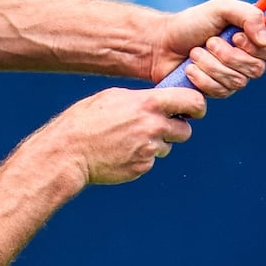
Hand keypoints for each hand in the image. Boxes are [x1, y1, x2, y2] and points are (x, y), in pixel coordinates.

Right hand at [50, 86, 203, 185]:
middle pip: (185, 130)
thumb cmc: (86, 120)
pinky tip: (121, 151)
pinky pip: (151, 161)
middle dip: (175, 128)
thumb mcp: (113, 97)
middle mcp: (153, 127)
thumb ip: (142, 99)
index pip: (193, 102)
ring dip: (156, 143)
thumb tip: (160, 100)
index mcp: (148, 104)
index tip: (193, 109)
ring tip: (128, 138)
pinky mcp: (142, 167)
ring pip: (167, 147)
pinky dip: (141, 157)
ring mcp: (149, 150)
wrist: (69, 152)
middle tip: (157, 126)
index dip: (197, 106)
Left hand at [150, 0, 265, 96]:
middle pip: (257, 69)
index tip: (235, 37)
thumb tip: (264, 39)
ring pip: (237, 82)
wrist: (161, 44)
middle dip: (227, 55)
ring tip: (194, 53)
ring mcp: (234, 78)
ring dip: (211, 65)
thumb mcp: (220, 8)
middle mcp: (248, 59)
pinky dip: (202, 78)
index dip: (259, 48)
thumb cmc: (191, 23)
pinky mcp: (218, 92)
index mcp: (253, 38)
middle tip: (208, 42)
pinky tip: (190, 69)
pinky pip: (221, 92)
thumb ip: (248, 15)